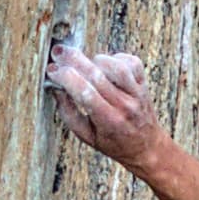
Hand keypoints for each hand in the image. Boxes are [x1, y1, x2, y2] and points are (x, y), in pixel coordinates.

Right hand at [45, 45, 161, 169]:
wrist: (146, 147)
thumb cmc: (113, 143)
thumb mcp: (87, 136)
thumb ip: (69, 113)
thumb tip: (55, 88)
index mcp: (109, 121)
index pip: (85, 93)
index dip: (66, 78)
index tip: (52, 71)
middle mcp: (124, 105)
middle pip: (97, 75)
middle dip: (73, 60)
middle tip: (58, 52)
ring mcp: (136, 92)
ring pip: (115, 65)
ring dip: (95, 60)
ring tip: (85, 65)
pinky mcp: (143, 82)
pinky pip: (130, 61)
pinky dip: (115, 58)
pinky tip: (105, 66)